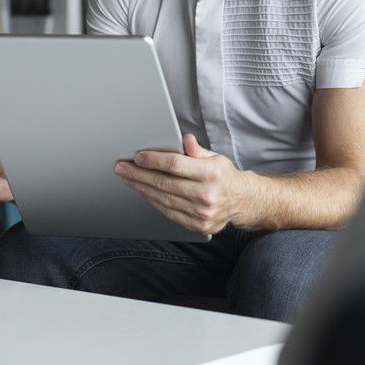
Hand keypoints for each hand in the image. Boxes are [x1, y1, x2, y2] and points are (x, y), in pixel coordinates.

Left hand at [116, 134, 252, 233]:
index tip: (137, 157)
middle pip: (164, 183)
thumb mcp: (215, 157)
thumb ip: (197, 150)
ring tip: (128, 179)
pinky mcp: (197, 225)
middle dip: (139, 174)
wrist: (241, 201)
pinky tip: (143, 192)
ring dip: (141, 188)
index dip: (153, 160)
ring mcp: (201, 212)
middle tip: (122, 168)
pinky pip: (168, 212)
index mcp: (211, 173)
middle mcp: (206, 194)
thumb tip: (185, 139)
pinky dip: (152, 201)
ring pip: (163, 199)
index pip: (175, 165)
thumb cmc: (224, 176)